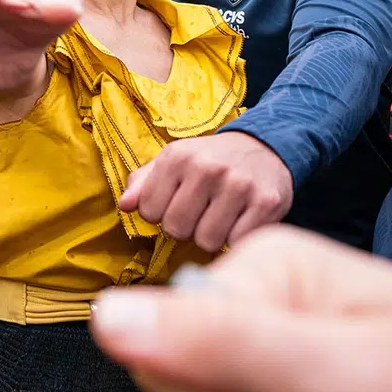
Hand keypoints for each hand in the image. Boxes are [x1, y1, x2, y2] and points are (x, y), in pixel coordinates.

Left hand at [120, 132, 292, 250]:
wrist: (264, 148)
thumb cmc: (208, 161)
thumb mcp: (173, 161)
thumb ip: (143, 183)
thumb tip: (124, 205)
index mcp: (178, 157)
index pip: (148, 211)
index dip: (159, 214)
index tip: (175, 204)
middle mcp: (207, 168)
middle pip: (176, 230)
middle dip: (185, 228)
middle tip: (200, 212)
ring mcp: (239, 185)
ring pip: (207, 241)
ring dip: (211, 236)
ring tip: (220, 216)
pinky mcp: (266, 203)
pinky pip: (237, 243)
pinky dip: (236, 239)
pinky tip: (240, 219)